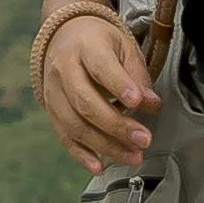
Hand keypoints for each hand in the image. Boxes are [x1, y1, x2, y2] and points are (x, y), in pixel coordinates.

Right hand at [37, 9, 162, 169]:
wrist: (65, 37)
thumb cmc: (99, 43)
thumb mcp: (123, 47)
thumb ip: (138, 76)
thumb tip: (152, 104)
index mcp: (85, 46)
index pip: (101, 67)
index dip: (119, 85)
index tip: (138, 102)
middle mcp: (64, 68)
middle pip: (85, 101)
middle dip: (116, 125)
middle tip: (144, 140)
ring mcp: (54, 92)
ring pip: (75, 124)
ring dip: (105, 145)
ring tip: (133, 156)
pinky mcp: (51, 111)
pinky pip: (64, 136)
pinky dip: (82, 155)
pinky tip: (100, 166)